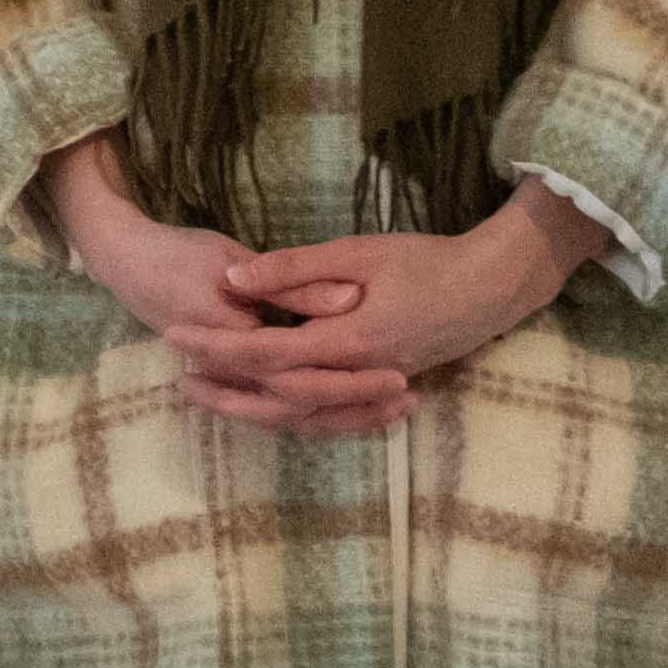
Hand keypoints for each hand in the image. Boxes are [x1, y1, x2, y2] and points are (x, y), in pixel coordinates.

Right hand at [47, 134, 417, 433]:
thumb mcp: (231, 258)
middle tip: (409, 401)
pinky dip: (321, 411)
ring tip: (396, 412)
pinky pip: (282, 409)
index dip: (353, 381)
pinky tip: (356, 408)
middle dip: (357, 408)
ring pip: (294, 416)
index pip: (301, 372)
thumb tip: (352, 299)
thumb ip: (293, 280)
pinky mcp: (236, 381)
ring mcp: (232, 382)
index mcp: (236, 342)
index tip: (401, 376)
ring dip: (345, 416)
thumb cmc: (178, 253)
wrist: (125, 262)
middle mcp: (234, 372)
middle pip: (304, 405)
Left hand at [212, 190, 609, 402]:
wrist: (494, 286)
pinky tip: (270, 403)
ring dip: (254, 408)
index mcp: (345, 342)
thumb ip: (294, 269)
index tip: (173, 337)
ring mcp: (372, 386)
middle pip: (276, 398)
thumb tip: (232, 278)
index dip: (215, 347)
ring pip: (302, 414)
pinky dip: (295, 413)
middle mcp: (356, 375)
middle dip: (225, 390)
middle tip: (180, 380)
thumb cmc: (428, 260)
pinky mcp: (383, 384)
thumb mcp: (357, 252)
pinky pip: (329, 413)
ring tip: (212, 396)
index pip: (263, 354)